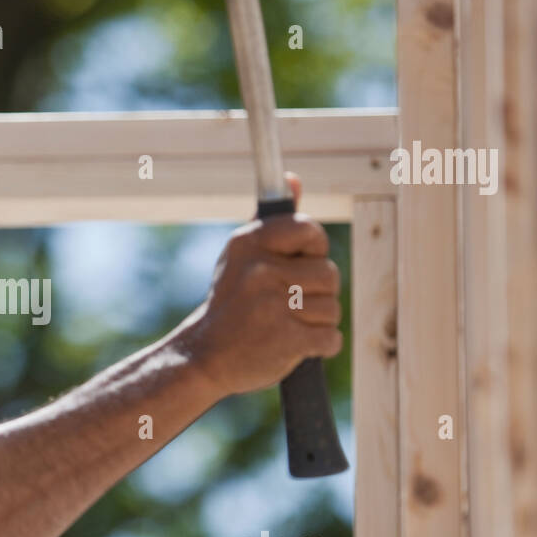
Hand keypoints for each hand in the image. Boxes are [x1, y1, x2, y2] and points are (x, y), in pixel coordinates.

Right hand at [186, 173, 342, 396]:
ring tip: (287, 326)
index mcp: (248, 242)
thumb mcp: (242, 258)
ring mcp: (273, 305)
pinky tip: (294, 345)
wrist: (204, 358)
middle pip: (329, 273)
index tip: (298, 265)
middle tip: (288, 304)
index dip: (313, 251)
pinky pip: (330, 337)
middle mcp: (259, 269)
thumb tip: (292, 179)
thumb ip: (272, 223)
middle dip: (317, 293)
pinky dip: (319, 346)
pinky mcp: (286, 338)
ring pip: (332, 308)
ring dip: (317, 322)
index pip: (310, 229)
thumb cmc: (232, 307)